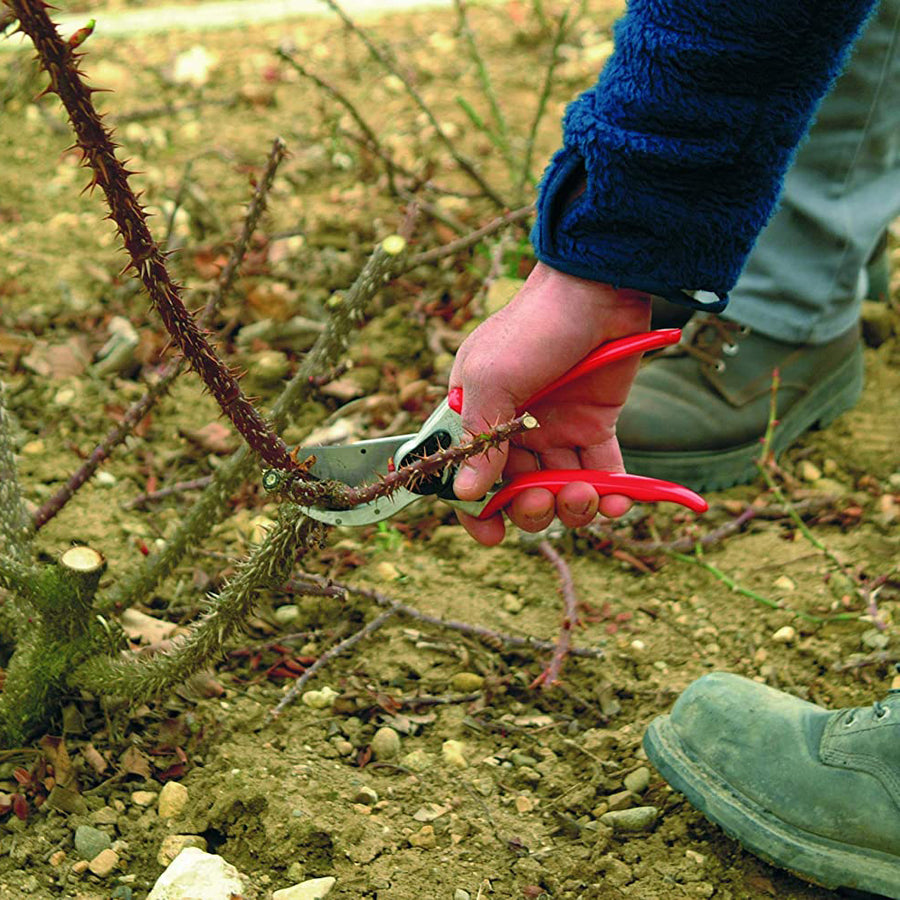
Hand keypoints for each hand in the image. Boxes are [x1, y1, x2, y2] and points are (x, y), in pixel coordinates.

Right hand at [449, 261, 650, 544]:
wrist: (597, 290)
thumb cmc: (532, 329)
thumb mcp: (492, 379)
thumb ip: (481, 438)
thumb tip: (466, 493)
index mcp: (478, 416)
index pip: (469, 475)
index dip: (476, 510)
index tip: (493, 535)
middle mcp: (516, 429)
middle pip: (517, 490)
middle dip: (531, 508)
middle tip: (546, 500)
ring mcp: (558, 428)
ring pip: (560, 487)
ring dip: (572, 505)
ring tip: (585, 495)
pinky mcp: (597, 424)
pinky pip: (602, 471)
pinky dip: (610, 493)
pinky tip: (618, 502)